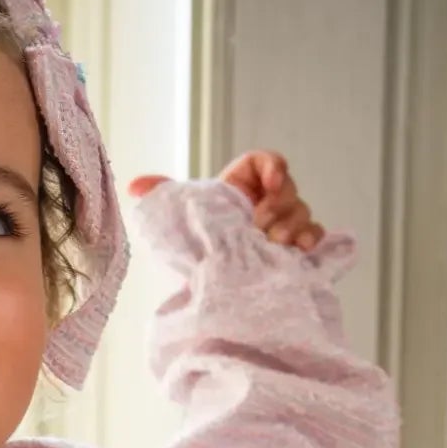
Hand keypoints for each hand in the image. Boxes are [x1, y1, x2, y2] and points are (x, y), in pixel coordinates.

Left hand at [128, 151, 324, 251]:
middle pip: (287, 188)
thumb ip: (163, 196)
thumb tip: (134, 186)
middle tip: (263, 225)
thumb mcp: (179, 218)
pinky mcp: (293, 248)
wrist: (208, 285)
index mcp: (241, 187)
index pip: (264, 162)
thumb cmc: (196, 246)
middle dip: (279, 204)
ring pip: (301, 211)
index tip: (271, 180)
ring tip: (275, 242)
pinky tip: (302, 248)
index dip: (272, 165)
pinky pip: (312, 236)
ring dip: (292, 225)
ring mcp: (282, 225)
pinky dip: (311, 238)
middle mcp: (266, 202)